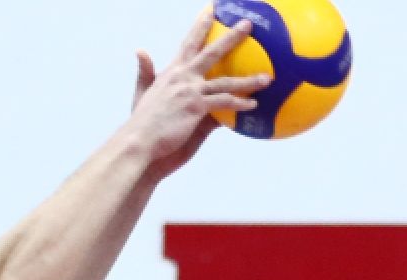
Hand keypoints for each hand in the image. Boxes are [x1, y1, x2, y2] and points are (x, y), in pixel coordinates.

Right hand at [127, 12, 272, 178]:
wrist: (139, 140)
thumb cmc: (142, 122)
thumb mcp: (142, 92)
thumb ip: (146, 71)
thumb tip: (140, 49)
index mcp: (171, 72)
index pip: (189, 44)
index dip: (200, 27)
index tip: (211, 12)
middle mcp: (182, 77)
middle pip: (212, 52)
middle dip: (231, 37)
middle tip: (248, 24)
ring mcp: (190, 91)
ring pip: (225, 81)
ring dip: (249, 80)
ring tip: (267, 78)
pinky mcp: (196, 108)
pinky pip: (223, 103)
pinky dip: (239, 104)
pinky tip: (253, 106)